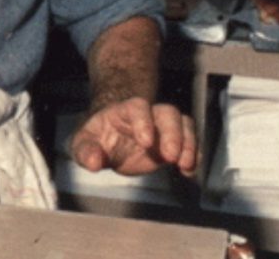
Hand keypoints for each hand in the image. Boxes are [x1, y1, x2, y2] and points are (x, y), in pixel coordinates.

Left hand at [70, 98, 197, 177]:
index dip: (143, 121)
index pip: (138, 107)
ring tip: (184, 165)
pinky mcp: (174, 144)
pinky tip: (188, 171)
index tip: (146, 142)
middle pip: (167, 112)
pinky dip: (194, 155)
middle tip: (170, 157)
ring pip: (184, 124)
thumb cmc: (97, 138)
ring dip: (188, 144)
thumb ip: (85, 151)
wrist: (111, 140)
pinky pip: (191, 142)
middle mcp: (148, 116)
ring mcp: (163, 129)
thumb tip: (93, 162)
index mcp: (124, 111)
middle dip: (172, 133)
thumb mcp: (84, 144)